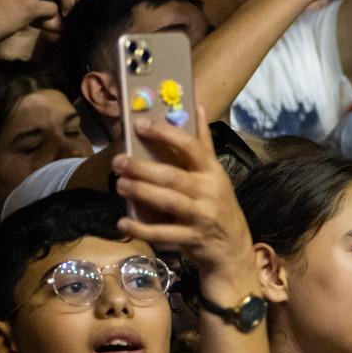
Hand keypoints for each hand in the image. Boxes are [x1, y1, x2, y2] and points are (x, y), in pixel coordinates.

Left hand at [112, 106, 255, 282]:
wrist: (233, 247)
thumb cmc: (218, 204)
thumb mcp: (214, 174)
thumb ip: (202, 142)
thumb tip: (196, 105)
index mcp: (212, 171)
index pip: (192, 147)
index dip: (166, 134)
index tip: (140, 124)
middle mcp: (209, 191)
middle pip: (173, 176)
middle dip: (143, 168)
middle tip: (118, 161)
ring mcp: (201, 216)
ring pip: (168, 202)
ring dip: (141, 193)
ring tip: (119, 185)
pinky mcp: (192, 238)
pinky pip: (163, 234)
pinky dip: (141, 229)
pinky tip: (123, 223)